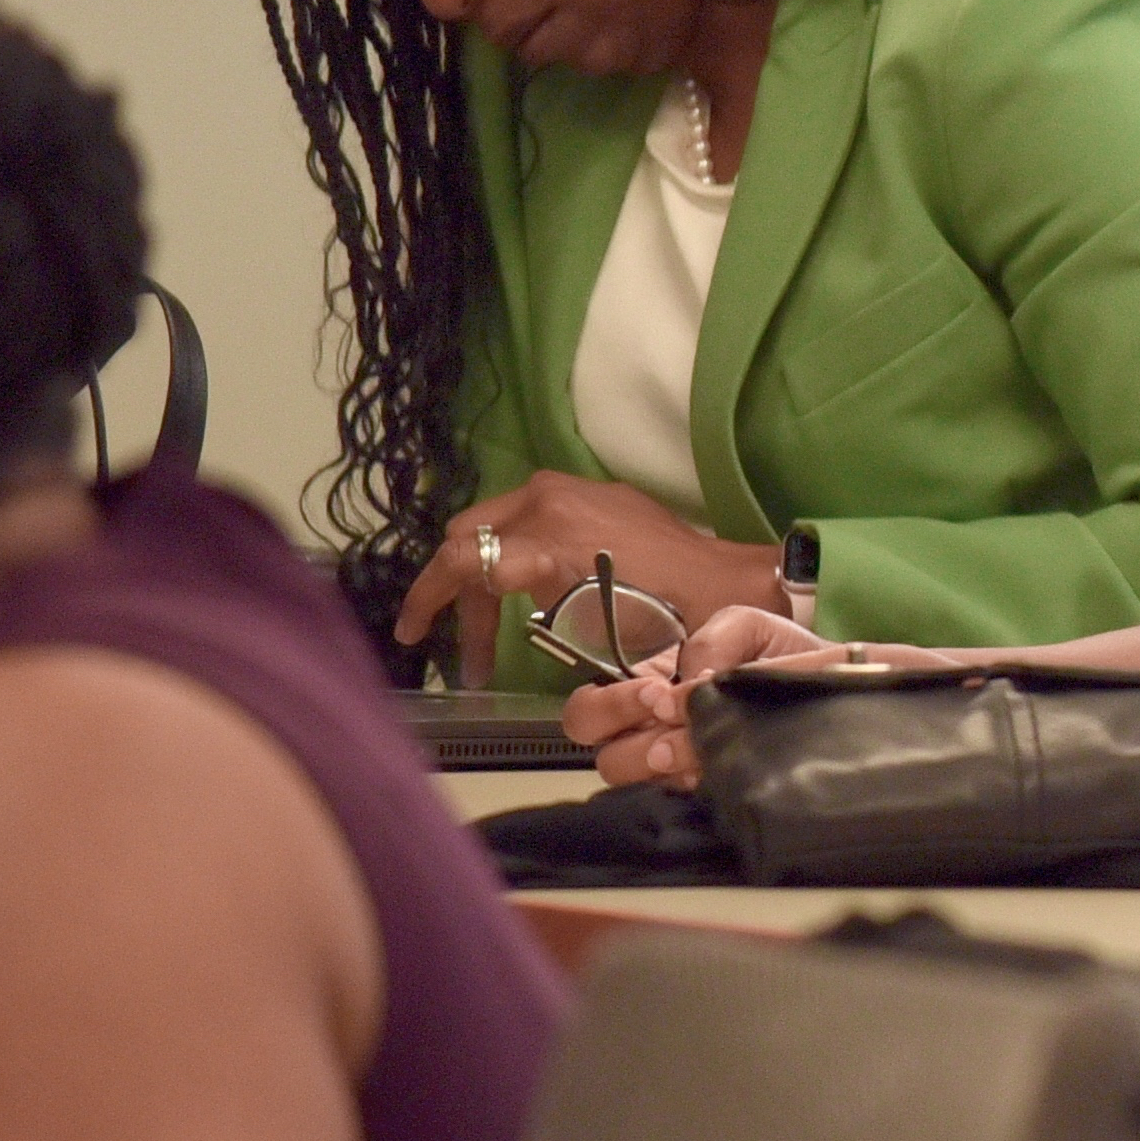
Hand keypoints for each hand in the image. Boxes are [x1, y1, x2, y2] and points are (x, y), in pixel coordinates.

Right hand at [398, 476, 787, 678]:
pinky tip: (524, 600)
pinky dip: (514, 557)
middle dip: (456, 595)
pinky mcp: (592, 492)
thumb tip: (484, 607)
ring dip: (484, 581)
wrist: (728, 585)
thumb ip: (521, 605)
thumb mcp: (582, 624)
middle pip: (468, 539)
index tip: (410, 637)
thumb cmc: (665, 617)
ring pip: (493, 526)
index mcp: (544, 533)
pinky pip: (529, 518)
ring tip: (488, 645)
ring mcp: (570, 488)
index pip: (459, 561)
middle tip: (461, 652)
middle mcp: (548, 497)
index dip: (425, 601)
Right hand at [566, 604, 949, 791]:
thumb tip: (689, 682)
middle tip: (672, 723)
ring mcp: (683, 766)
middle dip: (628, 738)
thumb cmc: (785, 653)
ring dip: (663, 762)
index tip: (658, 695)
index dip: (612, 705)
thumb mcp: (751, 626)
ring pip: (638, 781)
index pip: (590, 709)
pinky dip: (698, 781)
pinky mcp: (714, 790)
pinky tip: (719, 768)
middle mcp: (657, 731)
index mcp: (651, 686)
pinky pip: (686, 799)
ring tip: (696, 748)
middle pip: (603, 754)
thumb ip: (715, 640)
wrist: (842, 687)